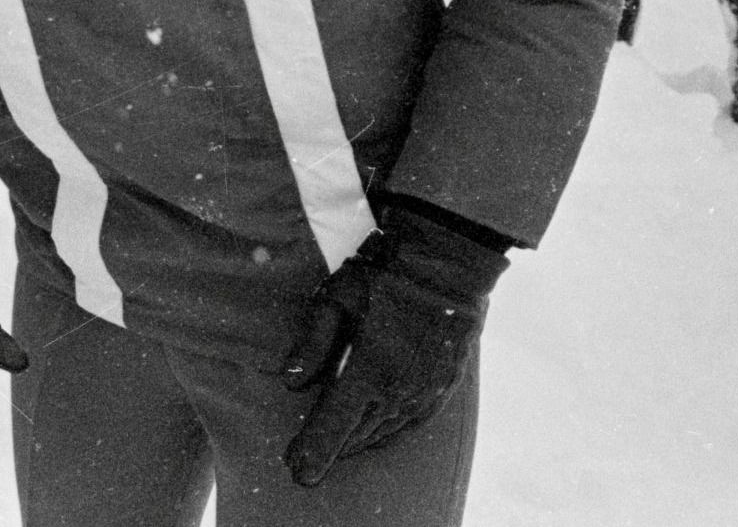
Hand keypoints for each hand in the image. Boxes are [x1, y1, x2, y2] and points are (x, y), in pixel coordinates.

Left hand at [282, 207, 507, 486]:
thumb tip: (291, 383)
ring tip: (334, 450)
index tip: (295, 470)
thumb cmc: (383, 275)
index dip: (313, 451)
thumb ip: (312, 343)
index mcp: (369, 369)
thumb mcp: (335, 298)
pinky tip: (374, 433)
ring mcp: (425, 392)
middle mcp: (399, 390)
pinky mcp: (442, 388)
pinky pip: (411, 423)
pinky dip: (387, 433)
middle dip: (329, 451)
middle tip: (304, 462)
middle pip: (358, 435)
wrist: (446, 265)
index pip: (334, 425)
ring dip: (357, 443)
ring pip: (384, 432)